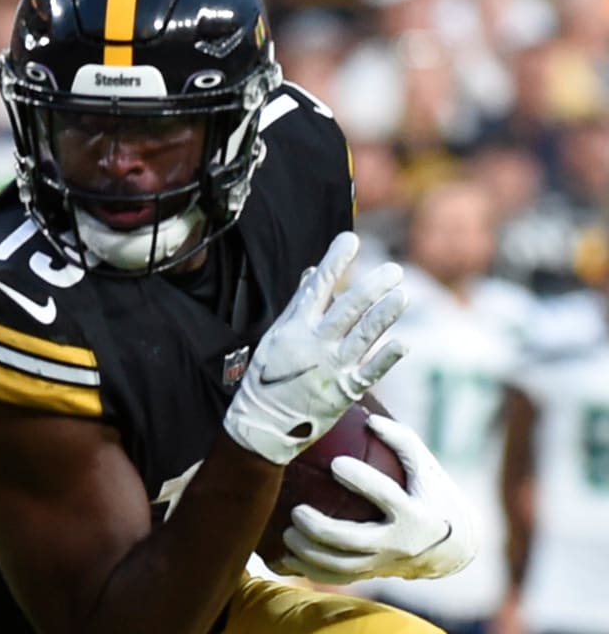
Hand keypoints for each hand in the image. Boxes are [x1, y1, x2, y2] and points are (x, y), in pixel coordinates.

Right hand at [224, 232, 408, 464]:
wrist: (262, 425)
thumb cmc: (267, 377)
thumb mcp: (274, 337)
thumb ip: (298, 305)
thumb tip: (313, 272)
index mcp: (294, 328)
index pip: (317, 287)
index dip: (334, 262)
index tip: (350, 239)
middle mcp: (314, 345)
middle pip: (347, 310)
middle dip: (371, 288)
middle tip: (393, 270)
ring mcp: (330, 368)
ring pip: (362, 337)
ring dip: (383, 317)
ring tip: (402, 297)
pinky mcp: (344, 392)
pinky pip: (370, 372)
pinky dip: (386, 358)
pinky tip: (403, 344)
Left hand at [274, 415, 477, 583]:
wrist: (452, 546)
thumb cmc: (432, 495)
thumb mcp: (426, 466)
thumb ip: (400, 440)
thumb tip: (368, 419)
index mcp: (415, 514)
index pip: (386, 497)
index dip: (362, 480)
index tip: (336, 463)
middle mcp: (399, 543)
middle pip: (354, 541)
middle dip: (320, 528)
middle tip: (297, 510)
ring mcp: (384, 563)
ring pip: (341, 566)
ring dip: (309, 552)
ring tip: (286, 533)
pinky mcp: (373, 573)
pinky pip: (337, 579)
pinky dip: (310, 571)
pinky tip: (285, 556)